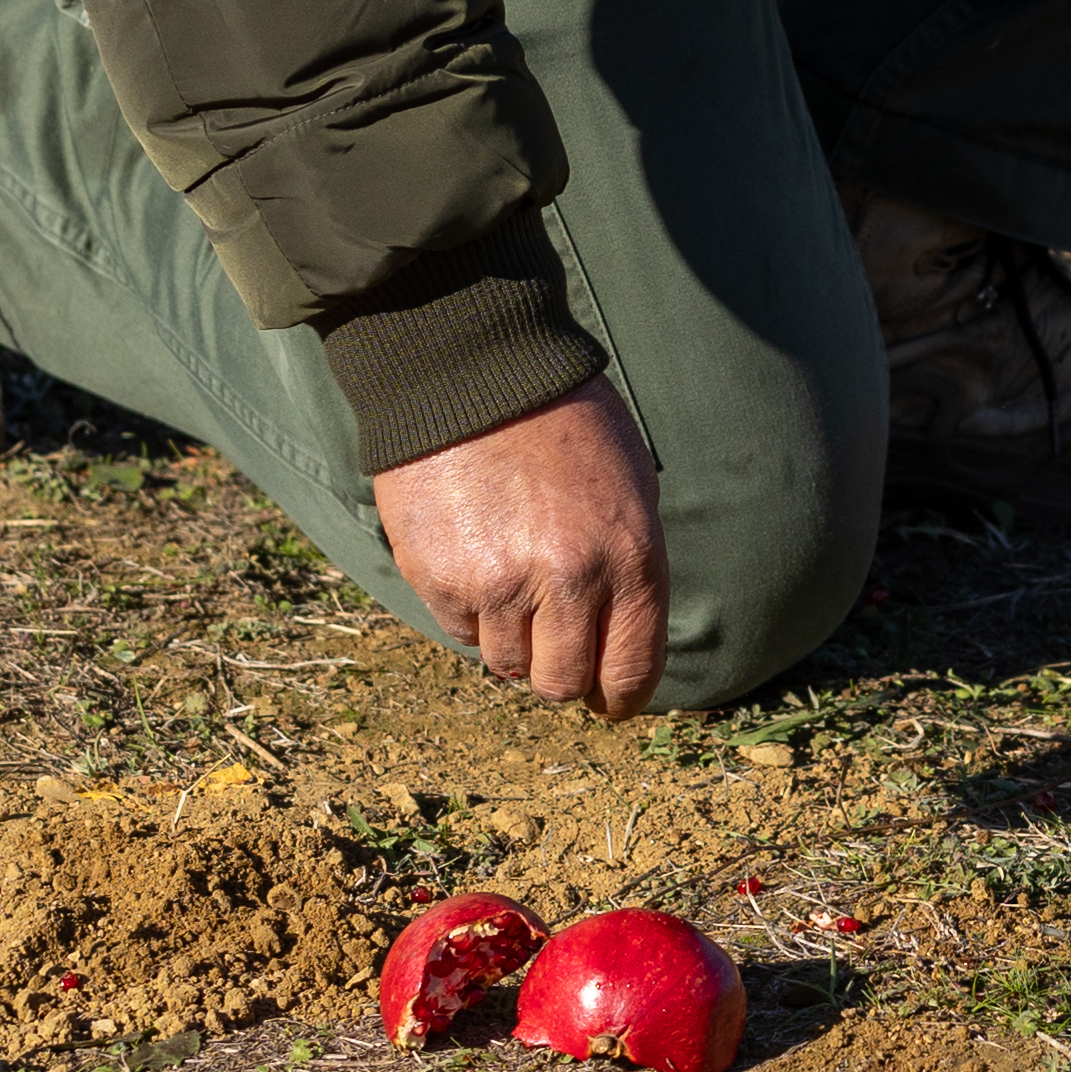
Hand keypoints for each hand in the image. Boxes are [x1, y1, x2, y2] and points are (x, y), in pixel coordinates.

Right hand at [373, 381, 667, 716]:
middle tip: (549, 642)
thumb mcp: (629, 486)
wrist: (472, 369)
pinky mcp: (439, 577)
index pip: (630, 671)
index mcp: (630, 557)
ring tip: (506, 580)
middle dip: (559, 672)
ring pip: (505, 664)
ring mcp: (499, 583)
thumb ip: (628, 567)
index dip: (617, 698)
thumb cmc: (563, 422)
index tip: (606, 702)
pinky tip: (471, 556)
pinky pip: (458, 630)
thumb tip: (617, 642)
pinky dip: (467, 610)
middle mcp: (569, 580)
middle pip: (561, 683)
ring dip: (509, 637)